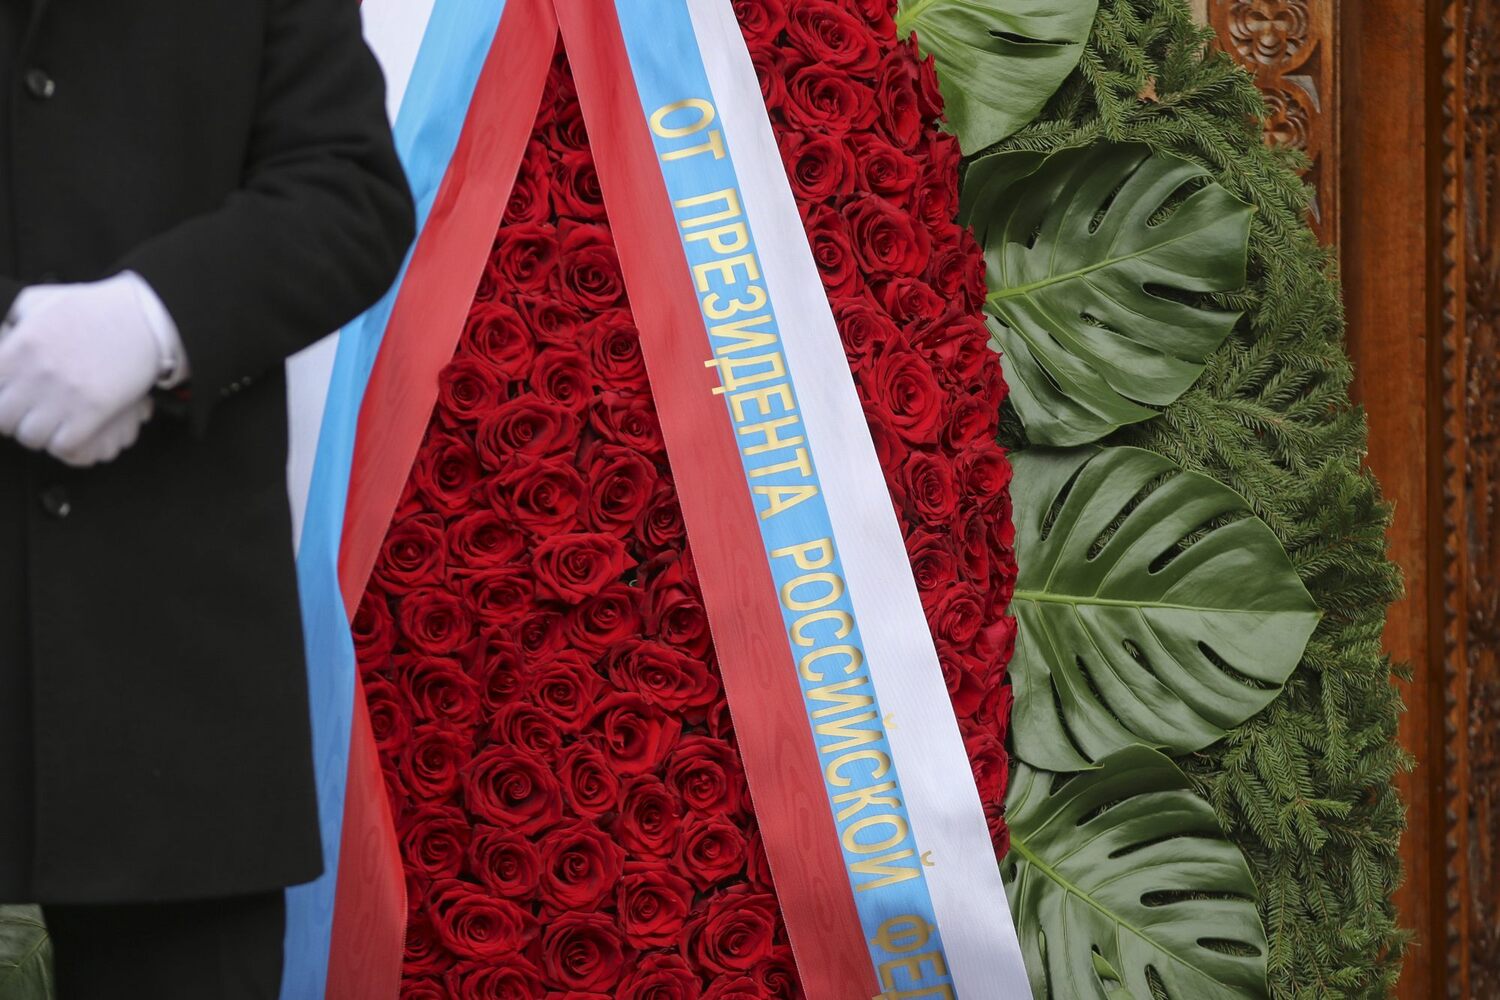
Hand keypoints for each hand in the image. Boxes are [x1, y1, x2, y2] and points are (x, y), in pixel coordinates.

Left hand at [0, 274, 162, 458]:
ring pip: (31, 437)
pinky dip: (66, 443)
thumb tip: (3, 331)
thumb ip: (17, 317)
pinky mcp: (94, 411)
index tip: (11, 398)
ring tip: (54, 424)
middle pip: (4, 420)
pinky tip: (73, 430)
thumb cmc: (97, 308)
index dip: (0, 399)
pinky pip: (63, 445)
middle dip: (15, 421)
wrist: (144, 318)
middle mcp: (36, 373)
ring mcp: (65, 394)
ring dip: (41, 434)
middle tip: (30, 414)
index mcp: (19, 347)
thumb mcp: (44, 301)